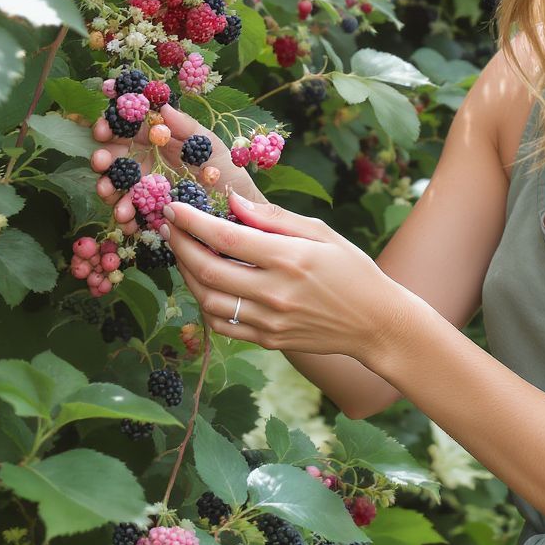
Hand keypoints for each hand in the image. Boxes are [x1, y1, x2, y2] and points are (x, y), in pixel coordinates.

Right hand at [91, 104, 265, 234]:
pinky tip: (128, 222)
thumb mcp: (210, 144)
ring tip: (113, 196)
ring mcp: (145, 189)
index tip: (102, 129)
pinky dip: (127, 220)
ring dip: (110, 191)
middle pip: (113, 158)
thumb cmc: (226, 169)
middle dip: (102, 159)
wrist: (240, 205)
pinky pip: (132, 216)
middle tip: (100, 161)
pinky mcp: (149, 212)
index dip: (110, 126)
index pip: (126, 129)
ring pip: (117, 188)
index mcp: (156, 140)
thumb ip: (186, 127)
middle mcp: (145, 163)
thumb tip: (162, 106)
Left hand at [162, 191, 409, 363]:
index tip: (174, 207)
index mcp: (290, 258)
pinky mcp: (268, 341)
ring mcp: (269, 321)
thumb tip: (234, 202)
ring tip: (184, 254)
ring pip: (207, 300)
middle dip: (180, 245)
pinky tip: (205, 285)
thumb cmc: (353, 270)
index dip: (192, 221)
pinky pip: (222, 325)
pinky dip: (204, 304)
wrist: (376, 322)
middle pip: (207, 269)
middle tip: (169, 227)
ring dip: (187, 275)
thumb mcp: (322, 233)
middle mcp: (275, 292)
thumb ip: (275, 218)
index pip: (226, 238)